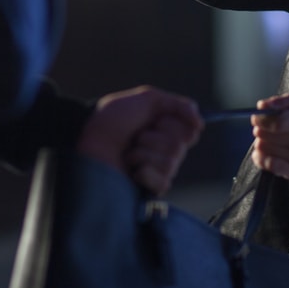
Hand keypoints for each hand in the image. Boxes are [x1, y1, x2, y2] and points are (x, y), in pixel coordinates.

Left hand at [77, 85, 202, 194]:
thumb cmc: (111, 119)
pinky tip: (132, 170)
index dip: (173, 123)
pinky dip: (145, 172)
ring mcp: (156, 171)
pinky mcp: (147, 188)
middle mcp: (163, 150)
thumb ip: (177, 105)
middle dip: (155, 137)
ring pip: (171, 162)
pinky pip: (163, 181)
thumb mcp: (146, 99)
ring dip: (145, 152)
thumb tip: (200, 122)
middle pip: (181, 146)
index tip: (156, 118)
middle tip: (136, 135)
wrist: (88, 140)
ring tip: (128, 152)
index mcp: (165, 130)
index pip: (190, 131)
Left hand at [250, 94, 288, 178]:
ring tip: (269, 139)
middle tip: (263, 128)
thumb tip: (261, 106)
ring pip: (264, 149)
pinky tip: (262, 152)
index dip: (262, 121)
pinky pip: (269, 165)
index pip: (278, 124)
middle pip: (267, 137)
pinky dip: (260, 158)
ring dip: (260, 142)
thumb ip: (279, 102)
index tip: (255, 118)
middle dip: (260, 130)